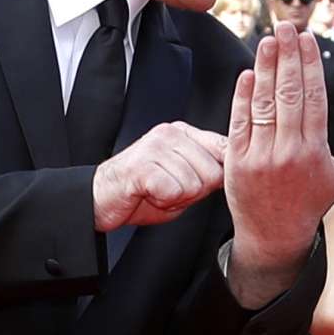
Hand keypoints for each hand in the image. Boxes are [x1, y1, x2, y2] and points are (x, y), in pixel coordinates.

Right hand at [91, 122, 225, 231]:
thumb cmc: (142, 191)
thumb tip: (233, 171)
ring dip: (177, 198)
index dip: (225, 173)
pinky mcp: (142, 164)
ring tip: (158, 192)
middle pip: (213, 173)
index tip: (223, 183)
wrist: (100, 198)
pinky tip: (149, 194)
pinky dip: (164, 201)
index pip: (223, 147)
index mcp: (184, 134)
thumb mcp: (182, 179)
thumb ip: (206, 172)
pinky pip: (174, 191)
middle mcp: (171, 134)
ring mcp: (155, 147)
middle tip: (172, 191)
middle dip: (196, 193)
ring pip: (194, 185)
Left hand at [225, 23, 333, 270]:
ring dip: (265, 69)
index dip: (311, 67)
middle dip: (287, 57)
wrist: (274, 235)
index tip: (308, 39)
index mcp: (316, 152)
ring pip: (265, 104)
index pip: (314, 100)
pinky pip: (241, 122)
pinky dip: (244, 96)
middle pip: (290, 96)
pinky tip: (248, 72)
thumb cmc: (313, 200)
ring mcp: (261, 157)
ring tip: (267, 40)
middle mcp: (289, 153)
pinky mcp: (237, 161)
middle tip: (286, 26)